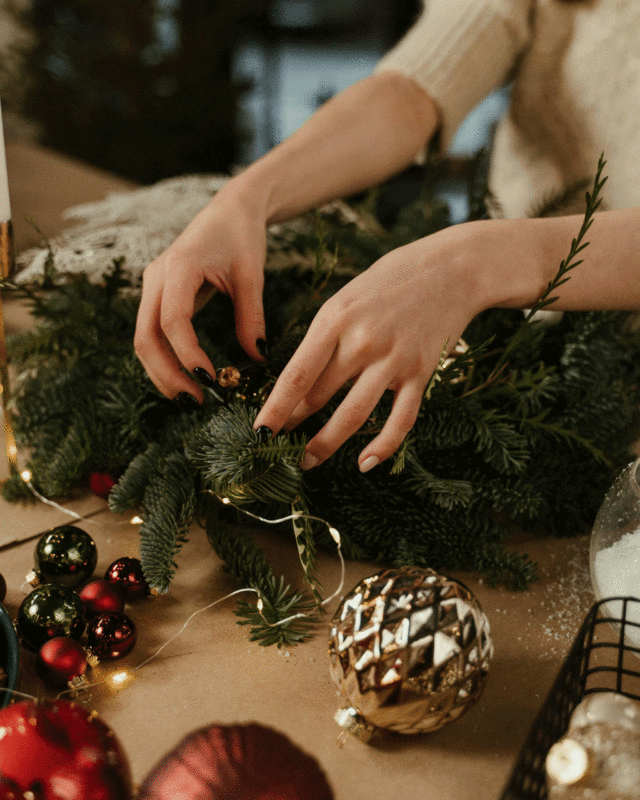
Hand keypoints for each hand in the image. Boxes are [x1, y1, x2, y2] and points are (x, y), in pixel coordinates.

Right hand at [134, 190, 267, 404]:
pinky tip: (185, 378)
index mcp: (179, 267)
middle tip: (195, 403)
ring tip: (191, 399)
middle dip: (166, 375)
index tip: (212, 381)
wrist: (230, 210)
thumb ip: (252, 318)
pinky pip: (152, 334)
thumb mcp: (252, 277)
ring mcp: (152, 287)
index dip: (188, 355)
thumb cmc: (242, 237)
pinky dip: (164, 360)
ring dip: (161, 373)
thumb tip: (255, 358)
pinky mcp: (157, 296)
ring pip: (143, 340)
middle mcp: (156, 278)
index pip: (173, 321)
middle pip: (145, 337)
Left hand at [253, 223, 486, 471]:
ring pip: (353, 415)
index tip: (259, 432)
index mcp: (336, 319)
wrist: (452, 269)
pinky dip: (382, 446)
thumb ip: (324, 337)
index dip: (274, 409)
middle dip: (294, 425)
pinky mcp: (422, 373)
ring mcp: (394, 360)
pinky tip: (365, 463)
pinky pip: (400, 420)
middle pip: (319, 397)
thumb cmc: (391, 281)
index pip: (296, 375)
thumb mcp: (346, 298)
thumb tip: (299, 382)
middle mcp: (363, 342)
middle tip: (277, 445)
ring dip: (326, 444)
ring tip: (308, 461)